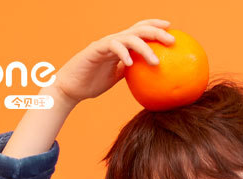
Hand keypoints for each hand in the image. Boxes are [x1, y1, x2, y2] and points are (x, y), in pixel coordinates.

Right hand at [50, 19, 175, 105]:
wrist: (70, 87)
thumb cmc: (92, 83)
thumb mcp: (116, 77)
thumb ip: (130, 73)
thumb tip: (148, 77)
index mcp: (120, 46)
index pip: (139, 30)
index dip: (154, 25)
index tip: (171, 28)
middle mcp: (114, 40)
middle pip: (138, 29)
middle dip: (156, 31)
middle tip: (172, 40)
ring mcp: (105, 44)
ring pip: (129, 38)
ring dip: (145, 47)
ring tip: (156, 61)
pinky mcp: (95, 50)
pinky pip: (112, 47)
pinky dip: (123, 53)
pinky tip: (131, 63)